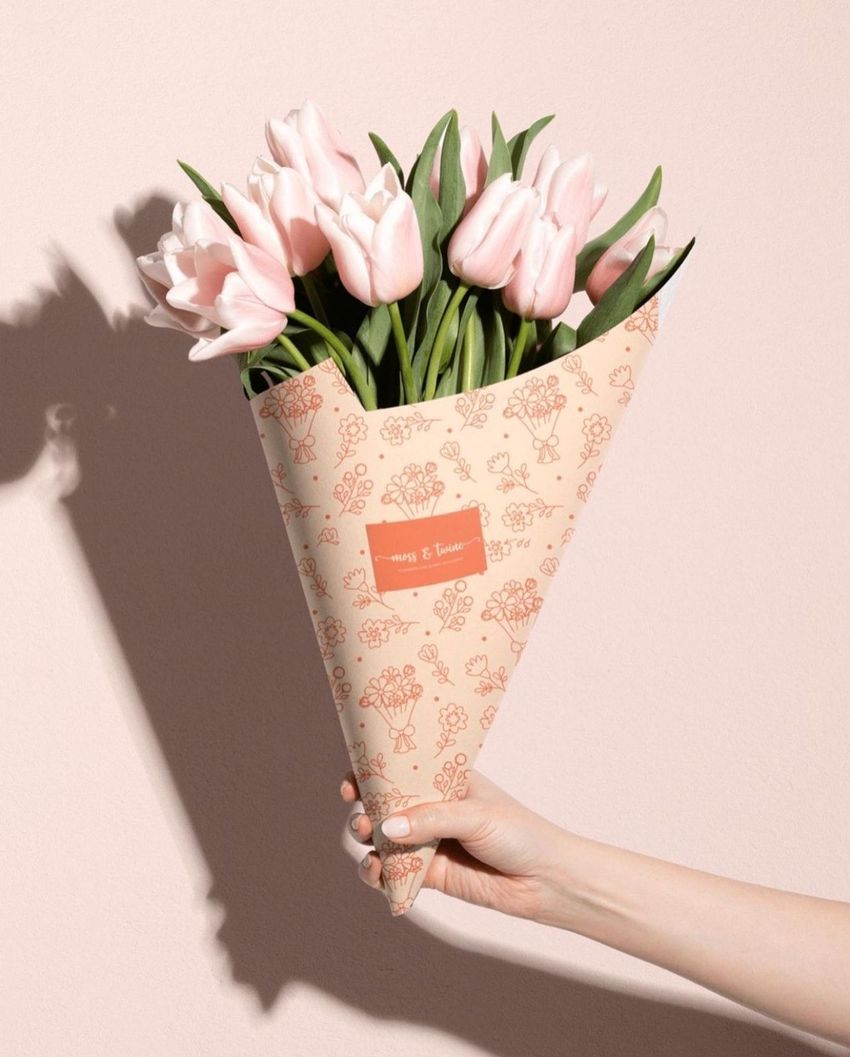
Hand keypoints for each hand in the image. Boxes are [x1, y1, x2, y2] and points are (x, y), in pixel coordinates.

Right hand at [340, 768, 568, 920]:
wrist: (545, 880)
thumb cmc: (518, 833)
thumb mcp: (475, 815)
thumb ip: (432, 820)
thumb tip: (387, 829)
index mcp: (444, 782)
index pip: (401, 772)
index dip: (371, 775)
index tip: (351, 782)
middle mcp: (432, 811)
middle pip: (384, 807)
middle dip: (365, 811)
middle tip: (363, 820)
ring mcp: (429, 843)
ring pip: (384, 841)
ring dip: (366, 843)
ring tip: (369, 846)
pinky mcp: (430, 876)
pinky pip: (394, 874)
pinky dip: (378, 875)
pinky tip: (376, 873)